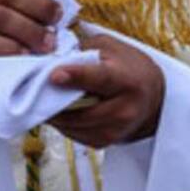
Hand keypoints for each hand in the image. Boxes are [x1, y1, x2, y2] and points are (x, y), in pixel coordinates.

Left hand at [46, 34, 164, 147]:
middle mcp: (124, 109)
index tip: (54, 75)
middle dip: (55, 102)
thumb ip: (84, 49)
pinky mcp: (105, 142)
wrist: (153, 98)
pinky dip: (62, 123)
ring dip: (55, 114)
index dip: (76, 77)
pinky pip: (74, 135)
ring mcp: (116, 130)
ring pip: (74, 126)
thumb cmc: (128, 67)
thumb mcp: (111, 48)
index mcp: (126, 80)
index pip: (100, 79)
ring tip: (43, 98)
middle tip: (36, 90)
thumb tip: (55, 55)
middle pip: (83, 111)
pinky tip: (58, 110)